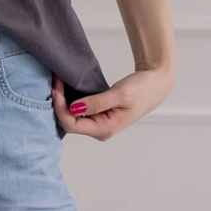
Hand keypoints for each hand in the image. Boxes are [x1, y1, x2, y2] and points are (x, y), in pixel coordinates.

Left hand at [51, 64, 174, 140]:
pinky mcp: (98, 115)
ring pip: (72, 116)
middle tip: (54, 80)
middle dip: (59, 102)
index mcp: (105, 129)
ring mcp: (98, 123)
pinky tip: (65, 86)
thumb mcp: (120, 94)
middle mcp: (100, 130)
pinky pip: (78, 110)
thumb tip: (74, 108)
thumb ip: (97, 102)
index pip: (72, 124)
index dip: (60, 107)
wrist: (155, 84)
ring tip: (57, 81)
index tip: (55, 87)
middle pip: (69, 122)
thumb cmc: (142, 89)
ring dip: (63, 100)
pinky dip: (70, 98)